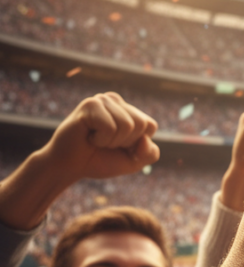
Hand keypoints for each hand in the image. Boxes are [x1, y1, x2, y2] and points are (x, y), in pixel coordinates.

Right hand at [44, 93, 159, 181]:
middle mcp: (115, 100)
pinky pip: (111, 127)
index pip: (150, 126)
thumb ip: (150, 154)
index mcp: (128, 110)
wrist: (69, 167)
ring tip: (96, 139)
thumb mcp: (134, 162)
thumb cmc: (100, 161)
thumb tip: (145, 139)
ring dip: (111, 141)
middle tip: (104, 142)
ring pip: (127, 125)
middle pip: (141, 124)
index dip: (137, 144)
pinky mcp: (90, 104)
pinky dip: (101, 139)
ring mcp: (102, 100)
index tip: (118, 146)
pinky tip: (88, 136)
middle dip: (125, 142)